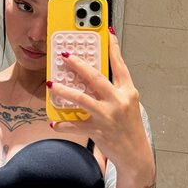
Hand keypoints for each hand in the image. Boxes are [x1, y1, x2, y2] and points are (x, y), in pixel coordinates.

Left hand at [49, 30, 155, 187]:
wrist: (136, 155)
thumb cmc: (129, 127)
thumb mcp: (128, 104)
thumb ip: (114, 89)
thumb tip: (93, 74)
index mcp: (127, 92)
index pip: (120, 65)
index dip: (113, 48)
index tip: (106, 32)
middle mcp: (118, 101)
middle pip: (96, 78)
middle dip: (79, 65)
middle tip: (65, 55)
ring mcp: (107, 116)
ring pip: (82, 99)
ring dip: (64, 90)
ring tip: (51, 84)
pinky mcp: (98, 131)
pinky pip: (76, 125)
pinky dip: (63, 124)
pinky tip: (54, 122)